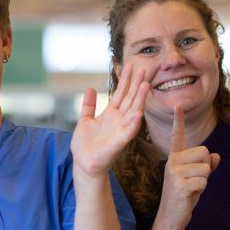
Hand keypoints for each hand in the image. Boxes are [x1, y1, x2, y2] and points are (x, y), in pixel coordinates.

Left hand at [71, 62, 149, 177]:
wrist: (84, 164)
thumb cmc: (85, 145)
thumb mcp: (84, 121)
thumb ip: (88, 105)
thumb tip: (89, 88)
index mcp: (111, 114)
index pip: (121, 93)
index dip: (126, 79)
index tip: (131, 65)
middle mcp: (119, 120)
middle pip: (130, 98)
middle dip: (137, 84)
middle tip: (144, 68)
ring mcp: (120, 131)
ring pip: (133, 111)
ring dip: (140, 99)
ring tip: (146, 85)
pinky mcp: (118, 143)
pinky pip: (128, 132)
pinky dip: (134, 123)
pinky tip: (139, 113)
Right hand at [150, 106, 219, 229]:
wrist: (171, 218)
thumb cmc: (183, 197)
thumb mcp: (196, 180)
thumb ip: (206, 167)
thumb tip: (217, 157)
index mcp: (174, 158)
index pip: (178, 136)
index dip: (178, 120)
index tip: (177, 105)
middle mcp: (172, 162)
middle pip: (204, 151)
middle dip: (205, 168)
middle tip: (193, 182)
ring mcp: (174, 172)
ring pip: (206, 166)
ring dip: (204, 180)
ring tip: (191, 189)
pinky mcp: (179, 184)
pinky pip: (204, 180)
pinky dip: (202, 189)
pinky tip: (190, 195)